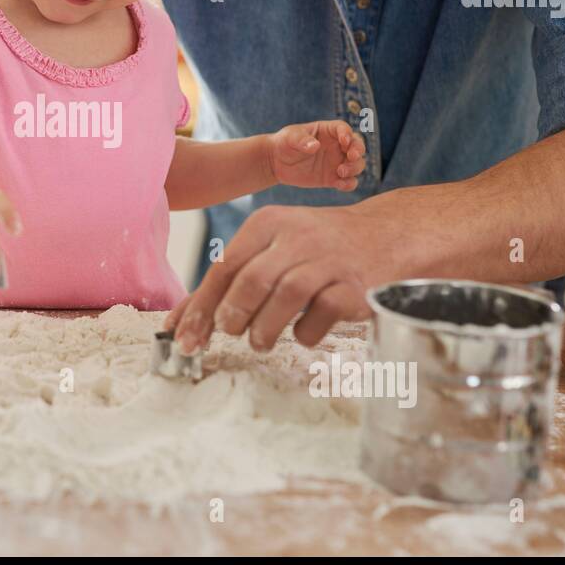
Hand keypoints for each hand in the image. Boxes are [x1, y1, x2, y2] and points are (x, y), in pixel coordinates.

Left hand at [167, 204, 393, 353]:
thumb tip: (177, 324)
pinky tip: (302, 335)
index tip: (184, 340)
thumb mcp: (270, 247)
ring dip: (265, 328)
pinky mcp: (356, 285)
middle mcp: (298, 236)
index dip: (200, 308)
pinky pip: (324, 314)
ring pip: (287, 295)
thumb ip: (227, 282)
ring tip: (260, 341)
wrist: (387, 233)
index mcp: (268, 223)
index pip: (225, 267)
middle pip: (252, 280)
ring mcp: (329, 259)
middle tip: (229, 332)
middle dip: (232, 314)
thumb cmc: (315, 247)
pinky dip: (306, 333)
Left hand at [268, 120, 365, 190]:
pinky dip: (349, 184)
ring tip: (341, 172)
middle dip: (358, 151)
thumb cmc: (284, 143)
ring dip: (354, 168)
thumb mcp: (290, 138)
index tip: (344, 141)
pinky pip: (347, 182)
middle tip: (351, 157)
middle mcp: (337, 146)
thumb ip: (302, 140)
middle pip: (357, 146)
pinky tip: (340, 184)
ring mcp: (337, 162)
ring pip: (356, 164)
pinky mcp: (333, 178)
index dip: (348, 134)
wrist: (276, 162)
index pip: (344, 129)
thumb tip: (315, 146)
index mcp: (328, 131)